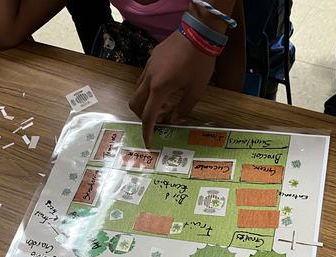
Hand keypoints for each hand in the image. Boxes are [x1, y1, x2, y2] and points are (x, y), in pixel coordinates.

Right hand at [130, 31, 217, 146]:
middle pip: (135, 103)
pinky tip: (166, 89)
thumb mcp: (197, 88)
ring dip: (146, 102)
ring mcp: (148, 67)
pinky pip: (144, 79)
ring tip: (165, 106)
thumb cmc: (200, 62)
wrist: (198, 33)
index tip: (148, 142)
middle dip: (143, 116)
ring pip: (138, 90)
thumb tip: (174, 120)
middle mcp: (149, 78)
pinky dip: (149, 90)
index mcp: (160, 88)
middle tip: (158, 122)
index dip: (147, 131)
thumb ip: (184, 107)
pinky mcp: (151, 59)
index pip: (148, 115)